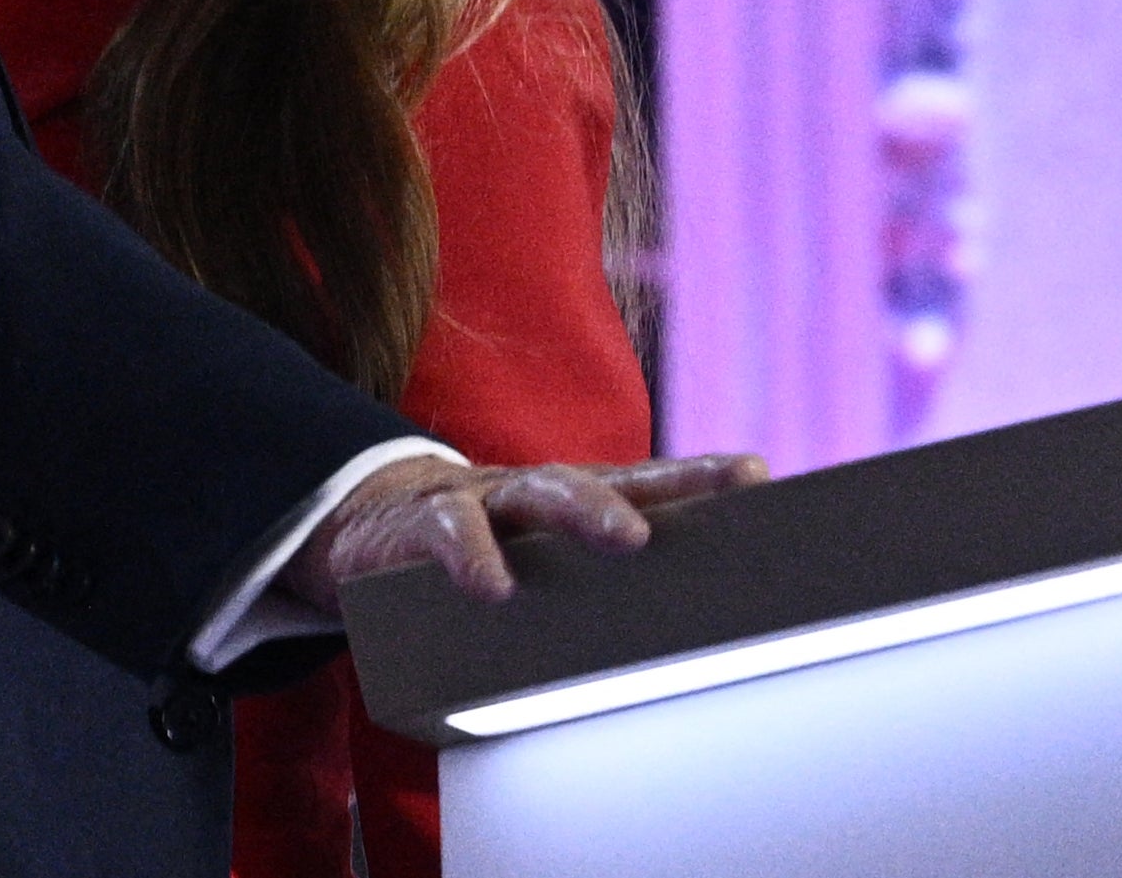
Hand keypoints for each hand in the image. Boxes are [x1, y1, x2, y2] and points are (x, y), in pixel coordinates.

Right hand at [279, 451, 768, 610]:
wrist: (365, 527)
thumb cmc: (477, 555)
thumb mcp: (535, 565)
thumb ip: (590, 590)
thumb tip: (676, 647)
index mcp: (571, 500)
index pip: (646, 483)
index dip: (699, 476)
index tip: (756, 474)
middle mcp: (536, 490)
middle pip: (608, 479)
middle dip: (663, 490)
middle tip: (728, 506)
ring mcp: (483, 498)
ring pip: (541, 492)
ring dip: (588, 510)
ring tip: (629, 538)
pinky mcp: (425, 522)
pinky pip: (454, 534)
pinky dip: (475, 558)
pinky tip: (493, 589)